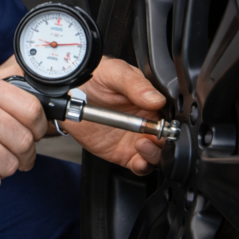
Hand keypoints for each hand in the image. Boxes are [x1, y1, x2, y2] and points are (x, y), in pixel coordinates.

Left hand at [63, 57, 166, 174]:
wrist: (67, 94)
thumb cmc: (93, 79)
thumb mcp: (113, 72)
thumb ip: (134, 84)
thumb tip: (155, 99)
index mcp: (150, 102)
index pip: (171, 117)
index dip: (172, 123)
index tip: (166, 124)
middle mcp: (146, 122)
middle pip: (168, 139)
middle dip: (167, 142)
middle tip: (155, 137)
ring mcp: (134, 139)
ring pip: (157, 156)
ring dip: (155, 155)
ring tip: (143, 145)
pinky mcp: (122, 152)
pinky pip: (139, 166)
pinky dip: (142, 166)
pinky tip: (138, 159)